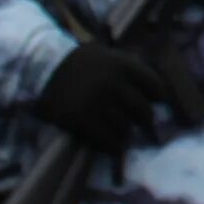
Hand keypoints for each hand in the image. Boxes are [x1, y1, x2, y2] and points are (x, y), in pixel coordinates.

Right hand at [35, 42, 169, 152]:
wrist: (45, 69)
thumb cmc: (82, 64)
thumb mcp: (109, 57)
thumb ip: (131, 71)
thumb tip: (158, 96)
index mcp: (123, 65)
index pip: (154, 85)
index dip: (158, 97)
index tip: (156, 104)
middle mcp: (112, 83)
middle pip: (143, 111)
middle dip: (144, 121)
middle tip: (141, 125)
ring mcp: (96, 102)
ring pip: (125, 128)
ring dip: (125, 134)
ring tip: (121, 134)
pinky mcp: (80, 118)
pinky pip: (106, 140)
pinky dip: (112, 146)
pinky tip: (111, 145)